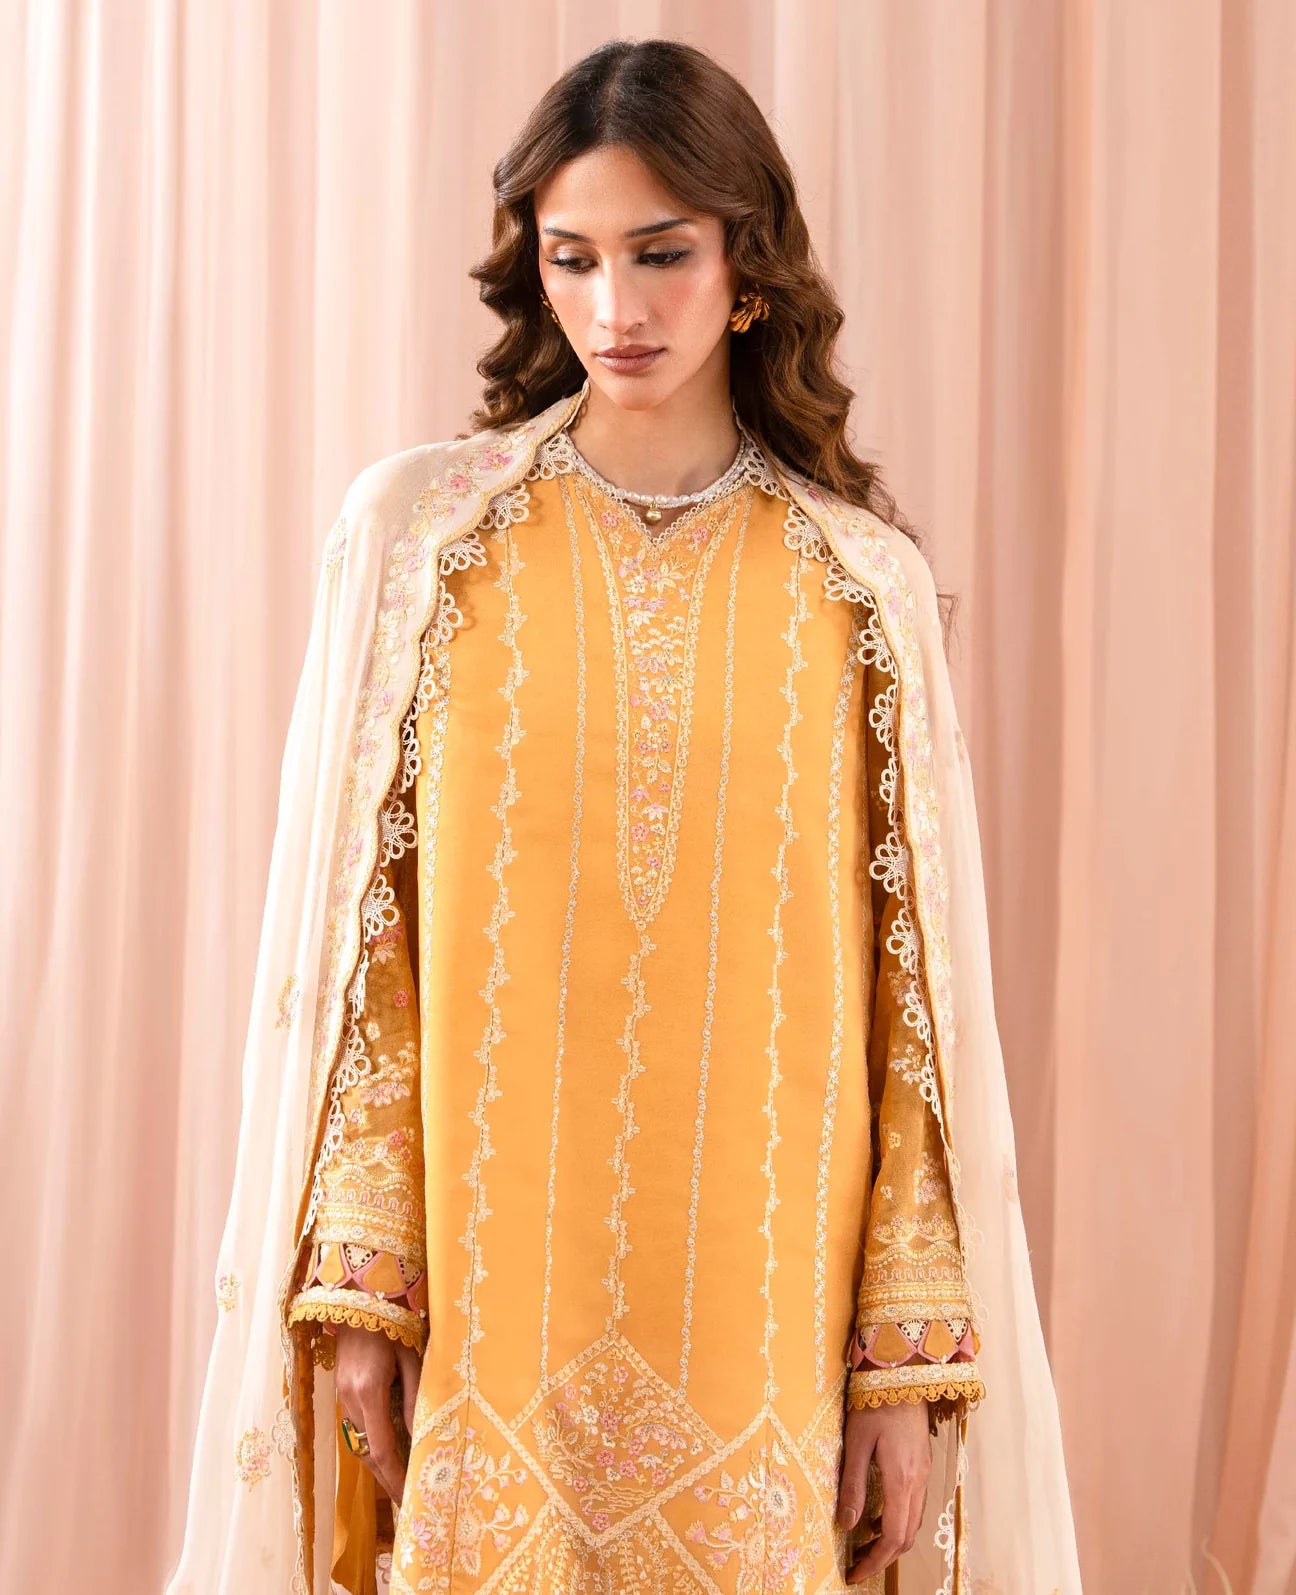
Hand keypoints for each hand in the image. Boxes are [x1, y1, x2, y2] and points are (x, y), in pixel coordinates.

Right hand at [334, 1323, 422, 1504]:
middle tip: (408, 1500)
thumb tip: (419, 1435)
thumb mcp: (410, 1359)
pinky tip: (388, 1453)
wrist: (358, 1299)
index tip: (408, 1496)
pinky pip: (357, 1428)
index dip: (394, 1476)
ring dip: (379, 1465)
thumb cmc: (392, 1324)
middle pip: (366, 1453)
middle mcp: (350, 1399)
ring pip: (359, 1443)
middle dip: (387, 1479)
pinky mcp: (342, 1392)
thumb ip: (414, 1397)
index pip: (380, 1448)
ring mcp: (342, 1396)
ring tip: (401, 1483)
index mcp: (368, 1391)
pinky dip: (372, 1445)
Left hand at [838, 1399, 931, 1581]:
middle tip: (858, 1564)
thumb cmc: (874, 1404)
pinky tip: (879, 1515)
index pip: (892, 1537)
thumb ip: (853, 1484)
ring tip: (865, 1544)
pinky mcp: (923, 1464)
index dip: (874, 1561)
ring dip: (892, 1540)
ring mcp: (924, 1474)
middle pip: (906, 1536)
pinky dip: (899, 1520)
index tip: (854, 1574)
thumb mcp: (856, 1443)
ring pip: (913, 1523)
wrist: (903, 1375)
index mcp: (901, 1481)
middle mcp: (918, 1483)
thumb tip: (847, 1524)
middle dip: (883, 1557)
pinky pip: (915, 1505)